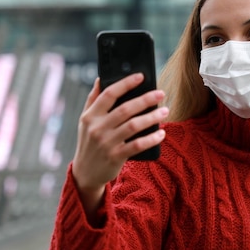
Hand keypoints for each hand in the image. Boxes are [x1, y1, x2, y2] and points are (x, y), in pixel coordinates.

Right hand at [72, 73, 168, 193]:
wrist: (85, 172)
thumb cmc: (89, 141)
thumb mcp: (85, 121)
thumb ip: (93, 99)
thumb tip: (100, 78)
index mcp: (90, 116)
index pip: (109, 94)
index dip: (126, 83)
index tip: (141, 76)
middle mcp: (97, 128)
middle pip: (125, 109)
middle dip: (145, 99)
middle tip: (161, 93)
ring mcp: (106, 143)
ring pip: (134, 126)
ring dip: (152, 117)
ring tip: (165, 111)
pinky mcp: (116, 157)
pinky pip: (137, 145)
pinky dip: (151, 138)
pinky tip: (161, 133)